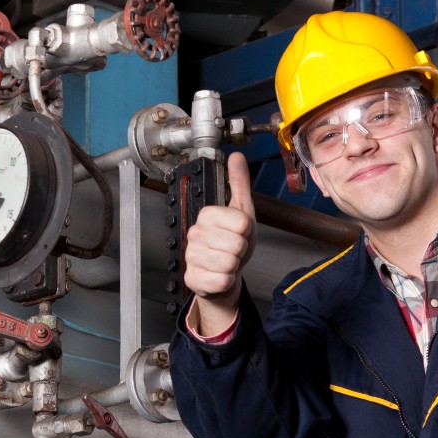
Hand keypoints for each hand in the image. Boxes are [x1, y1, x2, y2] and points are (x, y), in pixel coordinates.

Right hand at [183, 152, 256, 332]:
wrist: (225, 273)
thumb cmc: (233, 243)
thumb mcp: (242, 211)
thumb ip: (239, 183)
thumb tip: (236, 157)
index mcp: (207, 215)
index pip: (242, 223)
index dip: (246, 231)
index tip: (238, 233)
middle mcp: (195, 233)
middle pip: (237, 244)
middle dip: (241, 250)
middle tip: (233, 249)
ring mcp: (192, 256)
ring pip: (229, 262)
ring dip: (234, 265)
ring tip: (227, 260)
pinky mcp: (193, 278)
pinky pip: (222, 280)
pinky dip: (227, 280)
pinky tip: (220, 274)